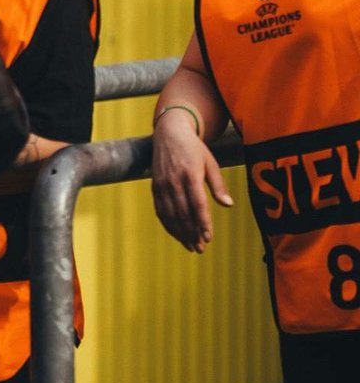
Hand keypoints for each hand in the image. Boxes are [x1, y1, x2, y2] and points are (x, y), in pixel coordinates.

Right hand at [151, 108, 232, 252]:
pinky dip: (168, 224)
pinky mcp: (155, 187)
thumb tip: (228, 205)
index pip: (197, 205)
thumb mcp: (211, 163)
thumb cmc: (194, 149)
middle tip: (201, 248)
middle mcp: (173, 181)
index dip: (203, 223)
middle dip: (192, 233)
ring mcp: (162, 185)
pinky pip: (160, 210)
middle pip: (183, 214)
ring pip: (170, 215)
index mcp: (190, 175)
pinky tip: (177, 234)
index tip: (208, 238)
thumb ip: (218, 185)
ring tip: (191, 246)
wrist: (169, 134)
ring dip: (180, 233)